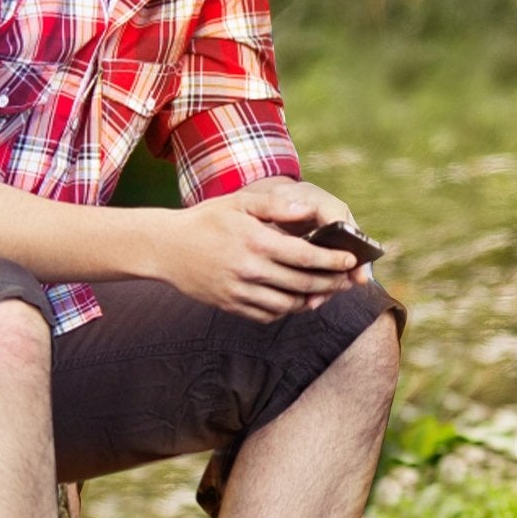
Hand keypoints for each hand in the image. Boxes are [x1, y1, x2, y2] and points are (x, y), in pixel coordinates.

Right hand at [163, 185, 364, 321]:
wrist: (166, 248)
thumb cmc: (207, 220)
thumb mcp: (239, 202)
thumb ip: (275, 205)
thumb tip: (308, 211)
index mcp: (255, 241)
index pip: (305, 255)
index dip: (332, 260)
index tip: (350, 261)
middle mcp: (249, 269)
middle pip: (302, 283)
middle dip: (330, 283)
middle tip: (346, 280)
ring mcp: (239, 292)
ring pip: (288, 305)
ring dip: (311, 300)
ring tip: (325, 292)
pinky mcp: (231, 306)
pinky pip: (268, 315)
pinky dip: (287, 310)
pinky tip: (297, 301)